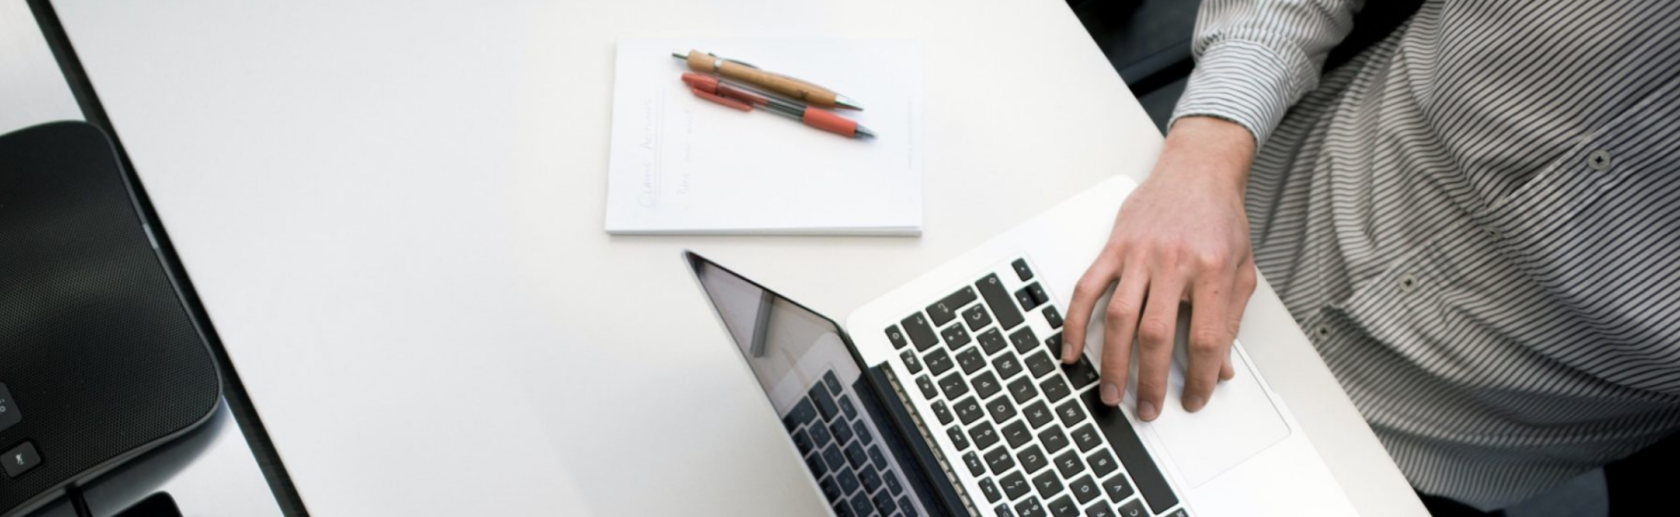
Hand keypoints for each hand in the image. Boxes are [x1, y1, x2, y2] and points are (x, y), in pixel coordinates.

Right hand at [1063, 116, 1258, 420]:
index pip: (1205, 337)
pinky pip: (1087, 289)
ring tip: (1110, 392)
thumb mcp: (1241, 269)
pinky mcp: (1114, 247)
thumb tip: (1222, 366)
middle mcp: (1173, 262)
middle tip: (1148, 408)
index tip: (1195, 398)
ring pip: (1119, 317)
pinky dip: (1074, 322)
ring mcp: (1139, 254)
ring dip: (1112, 361)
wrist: (1197, 171)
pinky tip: (1070, 350)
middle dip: (1151, 380)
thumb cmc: (1219, 218)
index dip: (1201, 376)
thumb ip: (1230, 319)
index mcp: (1211, 270)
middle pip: (1156, 334)